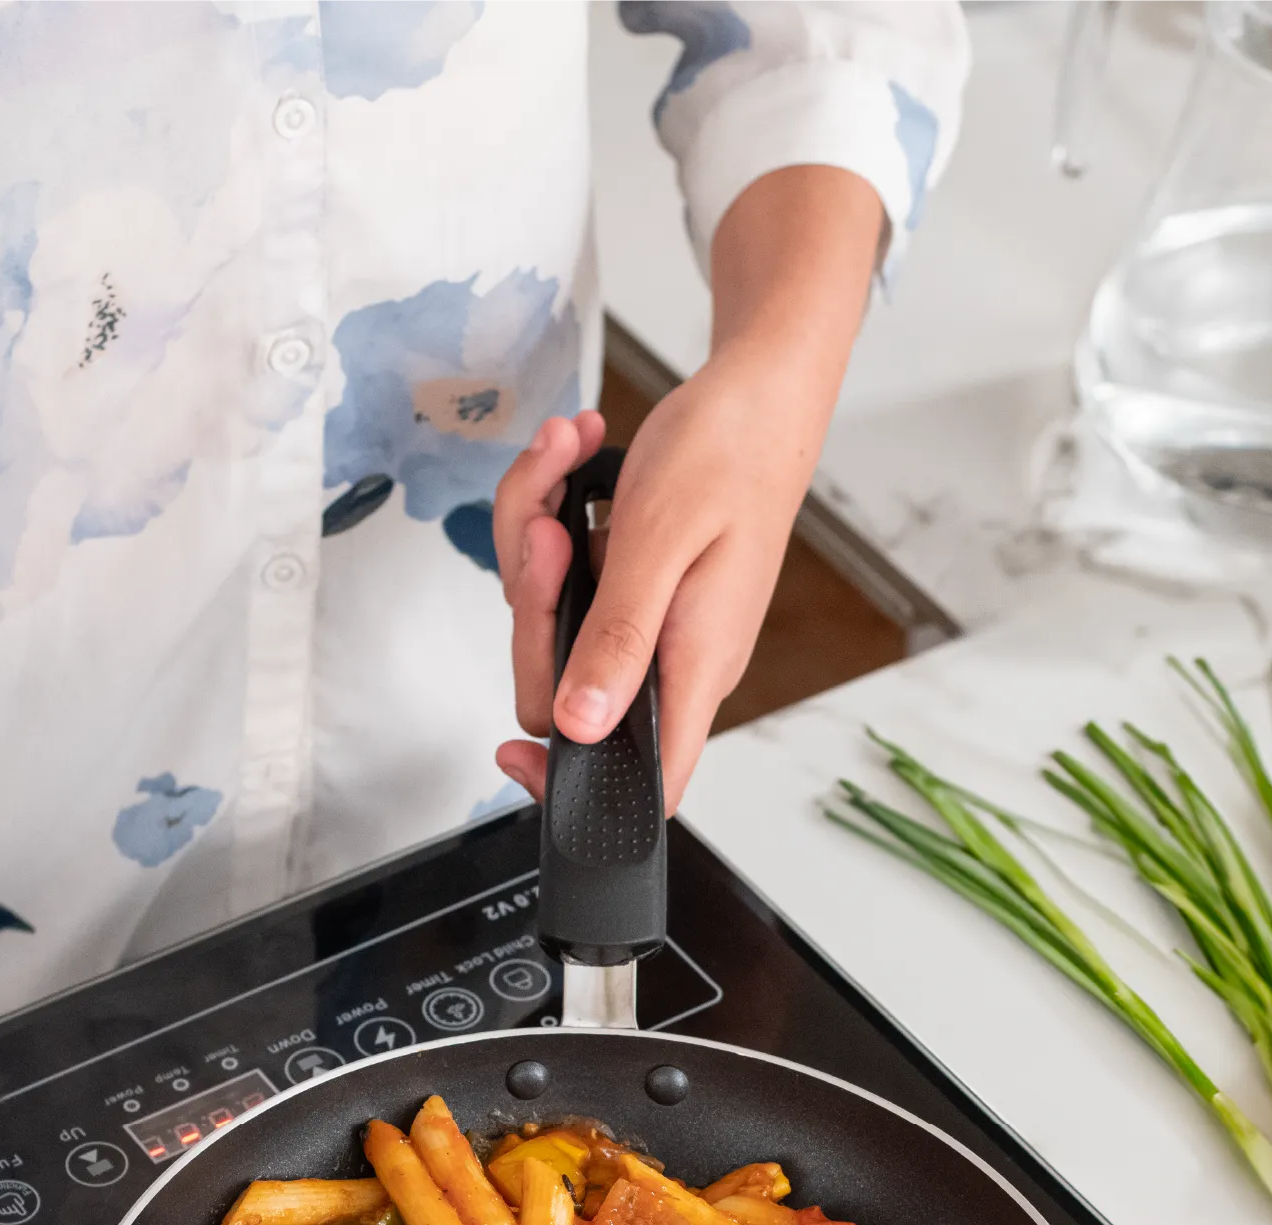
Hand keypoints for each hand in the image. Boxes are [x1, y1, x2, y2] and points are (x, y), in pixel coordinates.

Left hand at [492, 166, 883, 813]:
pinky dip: (550, 516)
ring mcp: (646, 625)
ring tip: (563, 465)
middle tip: (550, 531)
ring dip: (535, 537)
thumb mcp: (661, 540)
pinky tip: (573, 465)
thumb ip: (620, 637)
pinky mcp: (627, 590)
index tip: (514, 761)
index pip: (645, 777)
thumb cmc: (730, 452)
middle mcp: (670, 660)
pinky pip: (560, 580)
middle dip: (532, 605)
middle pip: (562, 691)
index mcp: (693, 666)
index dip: (575, 786)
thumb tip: (582, 726)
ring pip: (551, 624)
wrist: (757, 391)